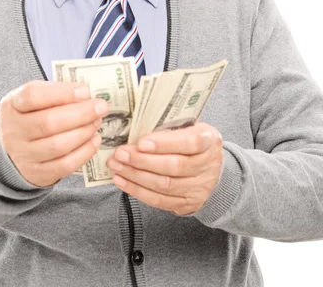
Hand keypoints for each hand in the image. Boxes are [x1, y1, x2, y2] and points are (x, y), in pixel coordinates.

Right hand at [0, 80, 109, 187]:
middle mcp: (14, 131)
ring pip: (58, 145)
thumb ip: (55, 93)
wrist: (12, 151)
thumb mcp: (33, 100)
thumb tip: (86, 95)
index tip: (85, 91)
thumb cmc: (31, 117)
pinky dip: (84, 152)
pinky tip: (95, 140)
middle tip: (101, 107)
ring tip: (97, 122)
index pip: (33, 95)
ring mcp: (23, 155)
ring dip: (84, 132)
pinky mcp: (37, 173)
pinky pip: (64, 165)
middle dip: (81, 113)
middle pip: (49, 122)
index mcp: (12, 105)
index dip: (62, 93)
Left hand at [106, 122, 222, 214]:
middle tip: (120, 153)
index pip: (189, 142)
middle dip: (142, 160)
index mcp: (209, 141)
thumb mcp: (190, 127)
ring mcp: (199, 188)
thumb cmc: (193, 142)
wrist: (213, 171)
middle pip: (173, 166)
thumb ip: (170, 126)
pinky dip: (137, 191)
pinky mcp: (186, 204)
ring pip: (164, 185)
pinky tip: (122, 180)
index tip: (141, 142)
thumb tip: (137, 125)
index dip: (164, 143)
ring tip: (116, 166)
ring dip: (135, 175)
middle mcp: (208, 166)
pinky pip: (159, 200)